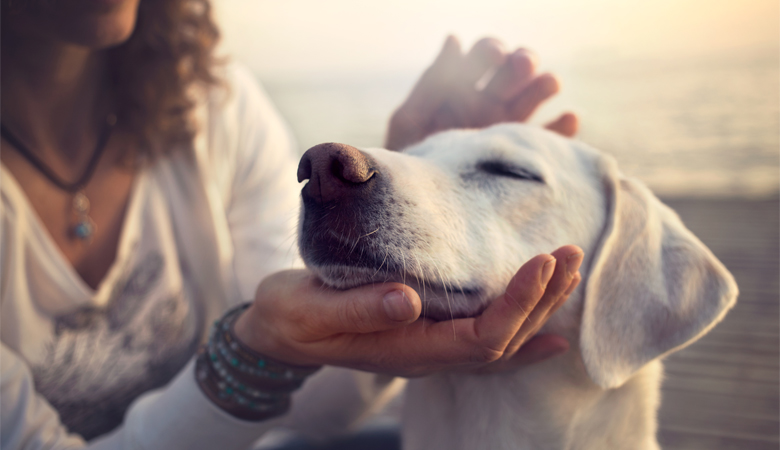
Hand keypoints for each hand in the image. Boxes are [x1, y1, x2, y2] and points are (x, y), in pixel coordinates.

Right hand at [233, 245, 581, 376]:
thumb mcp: (310, 310)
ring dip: (539, 307)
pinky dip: (523, 334)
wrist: (277, 332)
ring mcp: (430, 348)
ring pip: (500, 339)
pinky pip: (485, 341)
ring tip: (569, 271)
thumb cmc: (290, 317)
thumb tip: (408, 299)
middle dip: (542, 298)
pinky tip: (551, 332)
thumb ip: (358, 308)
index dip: (517, 304)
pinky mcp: (426, 332)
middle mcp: (427, 355)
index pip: (480, 337)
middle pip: (503, 339)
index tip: (542, 262)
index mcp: (406, 350)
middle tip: (570, 253)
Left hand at [385, 36, 577, 150]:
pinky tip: (568, 119)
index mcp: (462, 89)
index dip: (491, 51)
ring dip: (544, 84)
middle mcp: (489, 104)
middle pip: (515, 72)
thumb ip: (432, 83)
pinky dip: (563, 128)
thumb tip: (454, 39)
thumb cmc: (409, 163)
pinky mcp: (523, 157)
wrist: (420, 209)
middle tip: (522, 65)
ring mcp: (508, 129)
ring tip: (548, 83)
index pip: (484, 57)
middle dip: (521, 62)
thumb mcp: (410, 121)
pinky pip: (550, 139)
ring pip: (535, 97)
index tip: (494, 54)